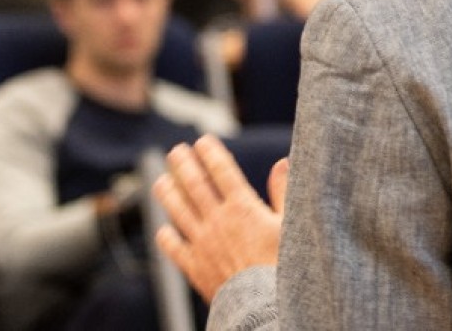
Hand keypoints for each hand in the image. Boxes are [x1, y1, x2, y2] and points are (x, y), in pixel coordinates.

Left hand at [154, 134, 288, 302]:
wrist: (266, 310)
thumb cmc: (283, 267)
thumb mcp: (291, 225)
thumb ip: (284, 191)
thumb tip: (283, 162)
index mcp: (242, 207)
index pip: (221, 170)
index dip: (210, 153)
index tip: (203, 140)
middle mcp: (218, 221)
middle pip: (195, 185)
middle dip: (184, 164)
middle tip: (176, 151)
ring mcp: (203, 244)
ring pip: (179, 211)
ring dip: (168, 193)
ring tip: (160, 180)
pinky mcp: (195, 268)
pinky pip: (175, 248)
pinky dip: (167, 237)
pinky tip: (163, 229)